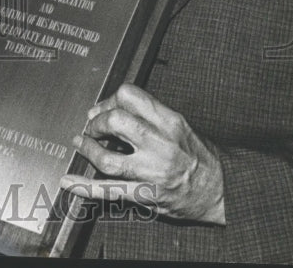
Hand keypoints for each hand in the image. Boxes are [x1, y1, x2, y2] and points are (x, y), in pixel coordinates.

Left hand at [60, 83, 224, 223]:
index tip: (105, 108)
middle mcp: (161, 145)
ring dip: (88, 150)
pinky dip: (84, 187)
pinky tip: (69, 181)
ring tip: (81, 144)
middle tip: (92, 127)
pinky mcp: (147, 196)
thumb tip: (112, 107)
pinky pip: (109, 192)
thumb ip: (149, 114)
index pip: (129, 96)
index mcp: (170, 122)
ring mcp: (152, 173)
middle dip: (96, 122)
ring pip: (107, 159)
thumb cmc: (200, 156)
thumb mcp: (180, 124)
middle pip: (115, 122)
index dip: (110, 99)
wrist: (223, 190)